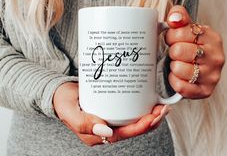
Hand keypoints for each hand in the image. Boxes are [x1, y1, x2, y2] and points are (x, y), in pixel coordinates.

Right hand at [53, 82, 169, 145]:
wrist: (60, 93)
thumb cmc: (64, 102)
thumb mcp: (70, 113)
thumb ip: (85, 124)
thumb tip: (106, 132)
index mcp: (97, 135)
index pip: (124, 134)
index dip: (141, 127)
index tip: (154, 116)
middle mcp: (106, 130)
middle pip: (133, 129)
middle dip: (151, 121)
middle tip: (163, 108)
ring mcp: (109, 121)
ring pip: (134, 122)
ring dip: (150, 116)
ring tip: (162, 106)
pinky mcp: (111, 111)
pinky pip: (129, 114)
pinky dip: (141, 109)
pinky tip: (150, 102)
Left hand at [165, 5, 224, 98]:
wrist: (199, 70)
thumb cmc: (191, 48)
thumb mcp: (187, 29)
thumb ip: (179, 17)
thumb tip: (174, 18)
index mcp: (212, 38)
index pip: (180, 33)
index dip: (171, 37)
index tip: (173, 40)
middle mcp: (216, 57)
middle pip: (178, 51)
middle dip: (172, 52)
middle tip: (176, 54)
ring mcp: (212, 75)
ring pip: (179, 69)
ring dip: (174, 67)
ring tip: (179, 65)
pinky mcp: (205, 91)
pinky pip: (181, 87)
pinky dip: (175, 82)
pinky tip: (179, 77)